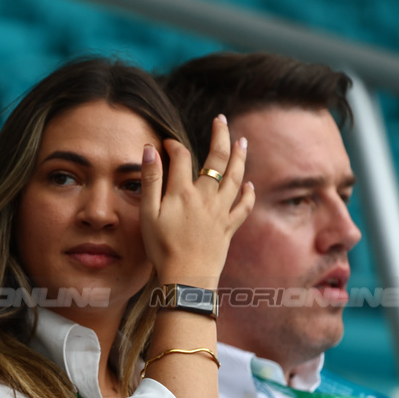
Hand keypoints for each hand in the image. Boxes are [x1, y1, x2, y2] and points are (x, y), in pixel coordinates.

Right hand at [141, 114, 254, 286]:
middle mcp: (206, 196)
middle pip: (217, 159)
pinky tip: (250, 185)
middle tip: (220, 120)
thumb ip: (150, 181)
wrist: (187, 277)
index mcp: (182, 192)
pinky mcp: (229, 227)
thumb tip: (150, 151)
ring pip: (236, 177)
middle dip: (220, 136)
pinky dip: (249, 193)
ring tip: (242, 141)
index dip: (173, 146)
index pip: (181, 157)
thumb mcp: (148, 214)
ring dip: (240, 157)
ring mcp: (221, 211)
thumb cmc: (162, 248)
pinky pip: (244, 206)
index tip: (166, 143)